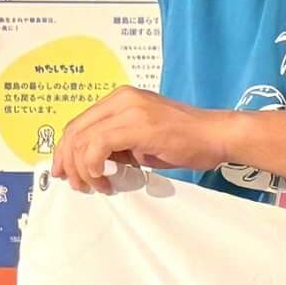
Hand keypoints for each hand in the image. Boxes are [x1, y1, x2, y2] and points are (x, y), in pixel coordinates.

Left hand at [52, 87, 237, 190]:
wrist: (219, 136)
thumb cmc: (189, 140)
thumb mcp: (144, 139)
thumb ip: (118, 144)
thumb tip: (93, 162)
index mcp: (122, 98)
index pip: (80, 123)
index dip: (66, 150)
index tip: (67, 172)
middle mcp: (121, 98)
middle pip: (74, 130)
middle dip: (67, 162)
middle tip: (75, 184)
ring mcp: (129, 109)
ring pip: (81, 139)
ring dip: (82, 169)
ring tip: (96, 186)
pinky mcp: (136, 125)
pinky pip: (97, 146)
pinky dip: (93, 166)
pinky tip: (105, 179)